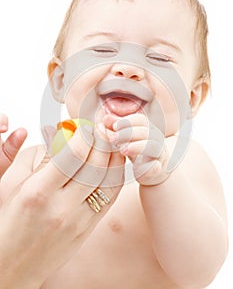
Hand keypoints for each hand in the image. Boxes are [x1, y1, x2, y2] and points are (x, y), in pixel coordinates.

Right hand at [0, 125, 124, 287]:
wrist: (12, 265)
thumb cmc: (6, 221)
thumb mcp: (10, 183)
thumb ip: (34, 156)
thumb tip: (60, 135)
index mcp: (38, 192)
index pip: (74, 154)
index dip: (85, 135)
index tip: (85, 127)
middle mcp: (62, 207)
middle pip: (95, 165)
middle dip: (102, 141)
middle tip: (101, 129)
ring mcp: (79, 220)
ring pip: (109, 180)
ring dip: (113, 156)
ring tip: (110, 143)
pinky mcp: (88, 229)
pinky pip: (110, 197)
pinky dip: (116, 176)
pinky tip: (113, 163)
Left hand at [103, 113, 170, 185]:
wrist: (153, 173)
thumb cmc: (138, 152)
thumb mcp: (126, 139)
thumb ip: (117, 128)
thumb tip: (105, 119)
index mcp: (148, 128)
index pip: (140, 120)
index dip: (127, 121)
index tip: (114, 126)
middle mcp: (156, 139)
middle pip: (146, 131)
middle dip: (127, 133)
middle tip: (113, 139)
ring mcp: (159, 154)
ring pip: (153, 146)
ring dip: (137, 146)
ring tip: (122, 150)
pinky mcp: (159, 169)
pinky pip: (156, 166)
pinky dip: (148, 166)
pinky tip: (137, 167)